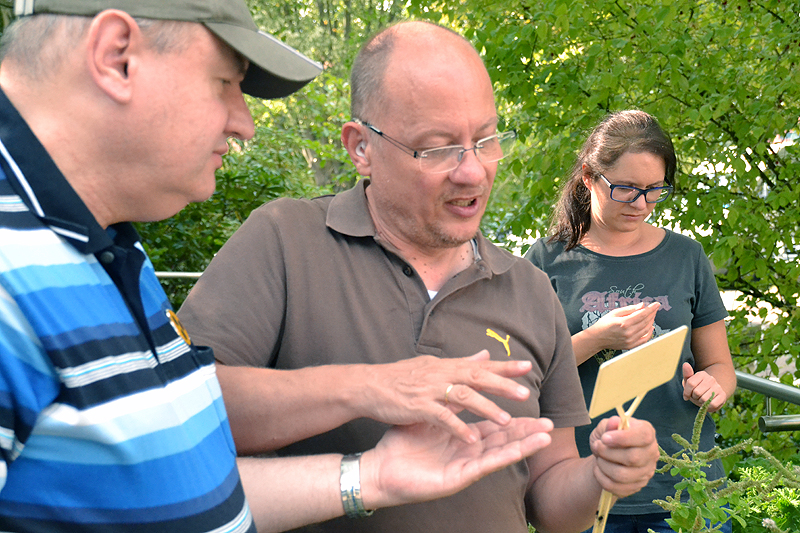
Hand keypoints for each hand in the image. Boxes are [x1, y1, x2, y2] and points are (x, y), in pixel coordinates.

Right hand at [360, 350, 532, 442]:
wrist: (367, 385)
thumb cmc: (399, 377)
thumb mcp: (431, 366)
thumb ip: (460, 363)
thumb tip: (484, 354)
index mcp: (445, 366)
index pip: (479, 364)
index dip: (503, 366)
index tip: (527, 366)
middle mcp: (440, 374)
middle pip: (476, 377)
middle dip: (501, 385)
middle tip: (525, 394)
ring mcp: (429, 390)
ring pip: (463, 397)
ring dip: (485, 408)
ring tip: (506, 421)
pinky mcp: (417, 407)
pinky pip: (442, 417)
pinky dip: (458, 427)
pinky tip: (472, 439)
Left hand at [360, 417, 553, 508]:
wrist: (382, 468)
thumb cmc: (403, 444)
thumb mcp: (430, 415)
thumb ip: (450, 398)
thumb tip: (458, 379)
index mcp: (463, 439)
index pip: (493, 425)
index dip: (513, 414)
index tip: (530, 400)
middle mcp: (468, 453)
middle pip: (503, 440)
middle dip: (526, 431)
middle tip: (549, 423)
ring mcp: (465, 466)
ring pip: (499, 454)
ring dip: (523, 446)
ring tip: (545, 437)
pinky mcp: (458, 478)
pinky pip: (483, 466)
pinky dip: (502, 458)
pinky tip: (518, 451)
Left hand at [589, 416, 657, 497]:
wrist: (605, 456)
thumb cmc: (608, 438)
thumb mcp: (605, 427)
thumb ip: (609, 425)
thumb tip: (614, 422)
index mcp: (647, 433)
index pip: (643, 436)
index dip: (623, 437)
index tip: (604, 438)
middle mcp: (651, 453)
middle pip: (633, 458)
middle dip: (608, 452)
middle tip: (597, 446)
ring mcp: (646, 472)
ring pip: (623, 475)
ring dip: (603, 465)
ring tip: (598, 457)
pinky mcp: (636, 486)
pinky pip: (616, 487)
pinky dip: (601, 477)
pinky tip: (598, 469)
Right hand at [590, 302, 659, 351]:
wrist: (597, 338)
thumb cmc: (604, 324)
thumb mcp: (614, 313)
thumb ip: (629, 309)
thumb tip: (641, 305)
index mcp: (624, 323)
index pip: (642, 314)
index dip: (651, 308)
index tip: (657, 304)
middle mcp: (629, 332)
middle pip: (646, 321)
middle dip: (652, 313)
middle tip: (654, 308)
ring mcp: (630, 340)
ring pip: (647, 329)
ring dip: (651, 321)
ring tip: (652, 315)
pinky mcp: (631, 345)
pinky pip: (644, 339)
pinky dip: (650, 333)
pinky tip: (651, 327)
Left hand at [682, 362, 727, 411]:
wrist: (710, 395)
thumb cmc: (696, 388)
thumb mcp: (689, 382)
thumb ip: (687, 374)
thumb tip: (685, 364)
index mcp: (701, 374)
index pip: (690, 383)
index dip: (686, 392)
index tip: (687, 395)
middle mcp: (711, 379)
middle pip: (697, 392)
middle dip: (694, 397)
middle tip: (697, 397)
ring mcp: (718, 387)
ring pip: (704, 399)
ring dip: (701, 402)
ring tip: (702, 399)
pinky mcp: (723, 396)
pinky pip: (712, 404)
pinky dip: (708, 407)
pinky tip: (707, 404)